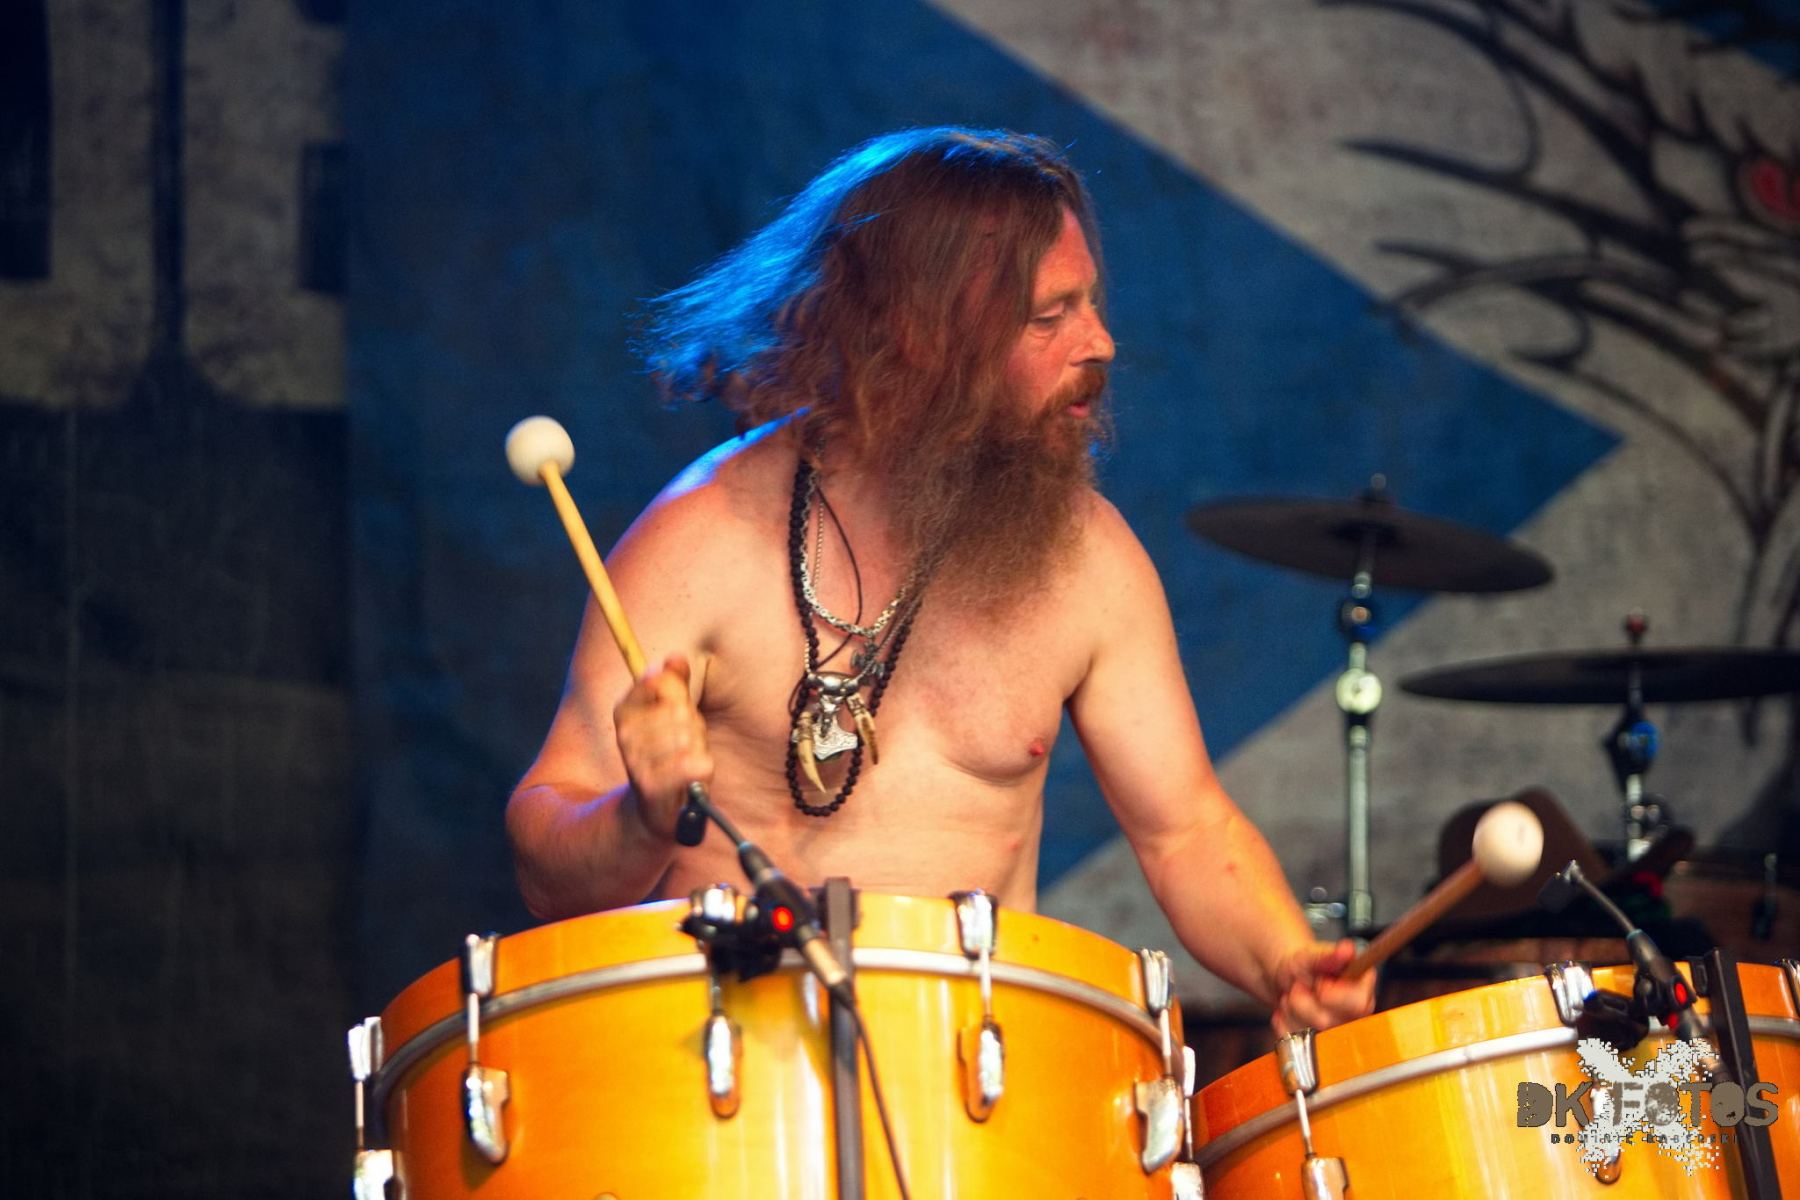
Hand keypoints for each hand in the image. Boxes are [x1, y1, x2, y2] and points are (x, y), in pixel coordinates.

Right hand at [613, 653, 712, 841]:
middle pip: (680, 709)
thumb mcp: (670, 715)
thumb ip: (673, 684)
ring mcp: (636, 761)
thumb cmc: (668, 756)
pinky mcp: (652, 786)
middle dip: (694, 726)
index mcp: (624, 712)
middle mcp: (625, 735)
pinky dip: (702, 768)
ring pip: (689, 736)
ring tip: (688, 761)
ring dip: (699, 749)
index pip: (661, 682)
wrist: (655, 810)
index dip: (680, 697)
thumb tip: (674, 658)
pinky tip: (692, 776)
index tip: (677, 713)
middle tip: (687, 744)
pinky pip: (694, 763)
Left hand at [1270, 940, 1374, 1034]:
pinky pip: (1294, 1040)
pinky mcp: (1317, 1045)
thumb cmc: (1305, 965)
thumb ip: (1328, 955)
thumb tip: (1347, 949)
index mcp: (1362, 989)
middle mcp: (1354, 1014)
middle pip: (1327, 1021)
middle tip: (1299, 986)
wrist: (1286, 978)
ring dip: (1292, 1011)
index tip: (1319, 984)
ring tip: (1293, 996)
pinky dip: (1284, 1023)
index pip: (1358, 1004)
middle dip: (1303, 1002)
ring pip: (1309, 1033)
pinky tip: (1288, 1011)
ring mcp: (1336, 1031)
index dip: (1332, 996)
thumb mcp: (1311, 955)